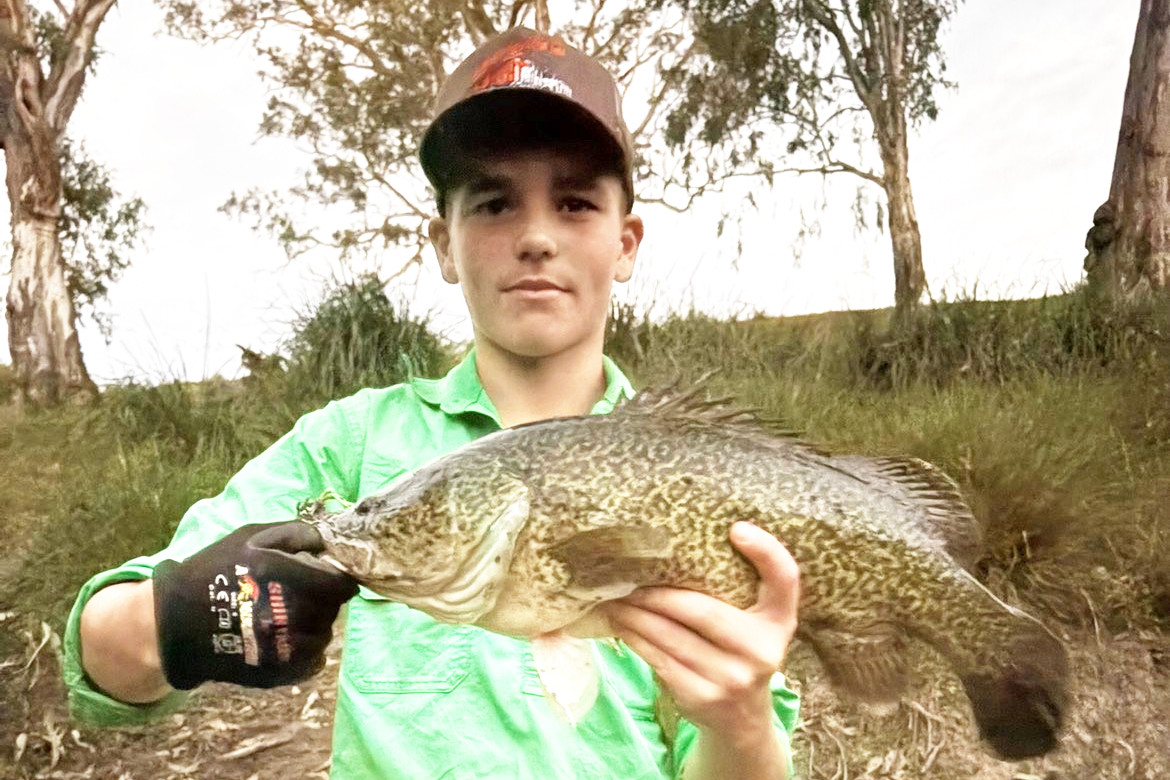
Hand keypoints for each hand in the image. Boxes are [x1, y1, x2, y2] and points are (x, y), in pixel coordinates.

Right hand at [152, 521, 357, 689]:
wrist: (173, 623)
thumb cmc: (213, 571)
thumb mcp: (250, 536)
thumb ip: (295, 533)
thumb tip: (329, 543)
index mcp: (282, 576)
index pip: (338, 585)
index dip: (340, 579)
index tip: (332, 576)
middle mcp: (287, 615)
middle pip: (333, 610)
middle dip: (324, 599)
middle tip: (305, 593)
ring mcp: (284, 648)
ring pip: (324, 635)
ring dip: (316, 623)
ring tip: (291, 614)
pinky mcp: (277, 673)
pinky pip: (313, 661)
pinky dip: (308, 649)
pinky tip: (288, 637)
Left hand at [599, 521, 799, 737]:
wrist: (742, 722)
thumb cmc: (739, 654)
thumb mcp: (755, 625)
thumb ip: (736, 592)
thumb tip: (671, 549)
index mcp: (779, 622)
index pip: (785, 580)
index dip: (767, 552)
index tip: (736, 528)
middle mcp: (762, 650)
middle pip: (701, 610)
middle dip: (657, 593)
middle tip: (626, 576)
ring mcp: (732, 677)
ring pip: (671, 635)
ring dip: (635, 613)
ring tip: (614, 597)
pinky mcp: (702, 696)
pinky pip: (659, 658)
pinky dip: (634, 637)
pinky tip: (620, 624)